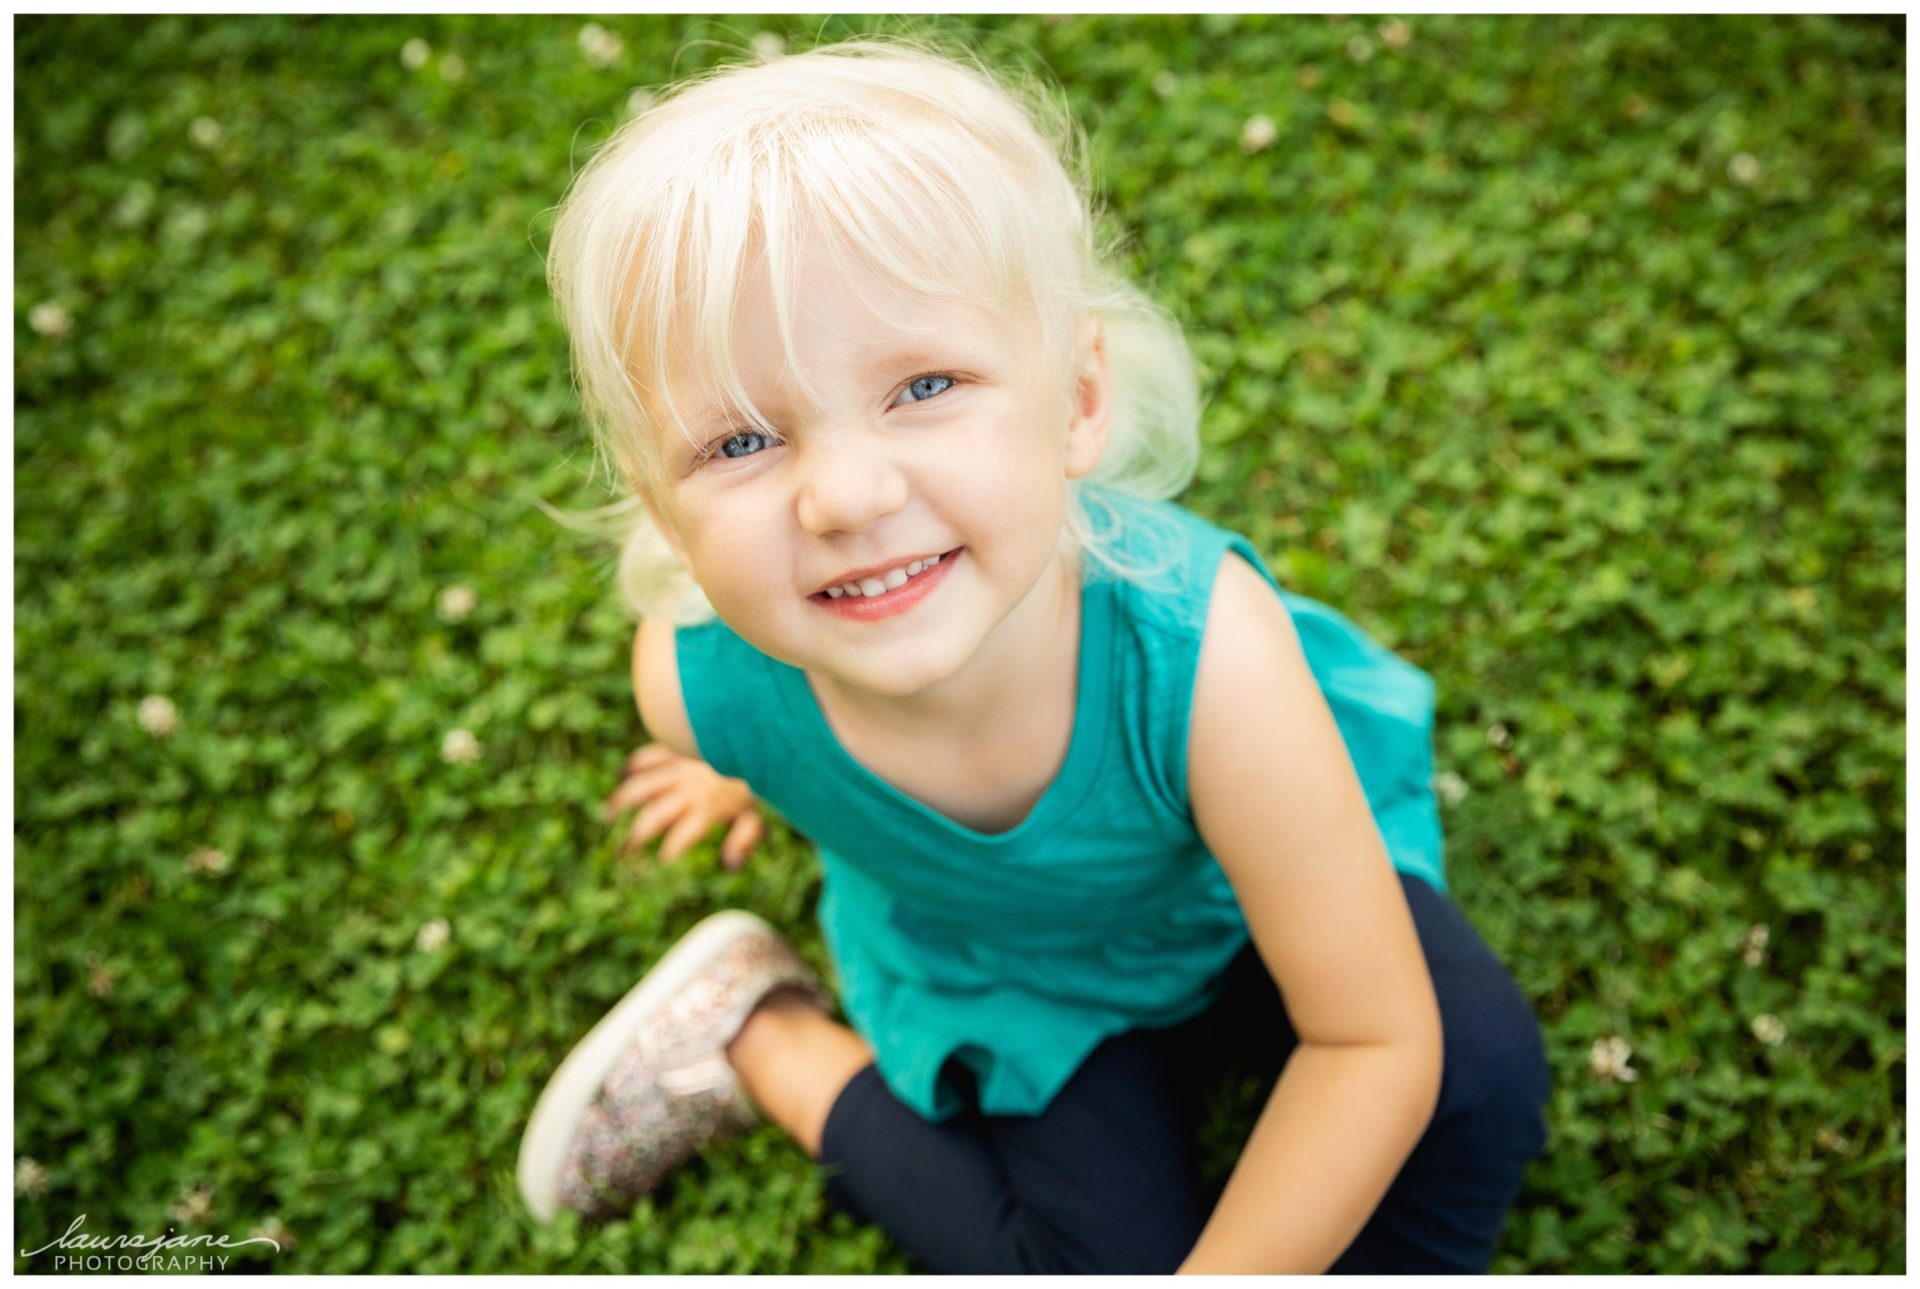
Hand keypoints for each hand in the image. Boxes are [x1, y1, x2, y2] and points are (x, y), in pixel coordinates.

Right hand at [601, 742, 764, 867]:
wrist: (755, 737)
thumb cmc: (757, 780)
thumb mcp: (757, 812)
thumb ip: (744, 839)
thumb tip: (730, 864)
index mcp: (707, 808)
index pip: (681, 836)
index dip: (670, 851)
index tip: (662, 861)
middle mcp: (687, 789)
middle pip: (652, 817)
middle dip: (635, 837)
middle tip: (623, 854)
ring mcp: (678, 767)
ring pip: (639, 786)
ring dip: (621, 801)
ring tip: (606, 815)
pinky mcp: (674, 749)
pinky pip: (645, 756)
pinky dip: (632, 766)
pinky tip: (623, 777)